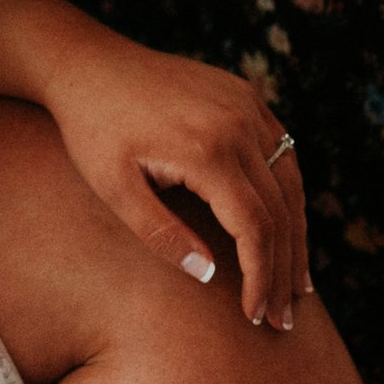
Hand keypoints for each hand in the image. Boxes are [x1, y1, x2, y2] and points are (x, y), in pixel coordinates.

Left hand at [43, 41, 308, 329]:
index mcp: (207, 148)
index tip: (255, 316)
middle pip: (281, 209)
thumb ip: (161, 234)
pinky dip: (288, 194)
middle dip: (284, 269)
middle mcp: (238, 122)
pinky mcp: (245, 94)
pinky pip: (282, 151)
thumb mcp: (113, 188)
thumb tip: (210, 277)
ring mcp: (246, 103)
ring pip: (290, 181)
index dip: (261, 277)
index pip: (255, 226)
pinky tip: (286, 228)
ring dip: (296, 235)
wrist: (87, 63)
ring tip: (296, 285)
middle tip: (282, 319)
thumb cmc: (92, 129)